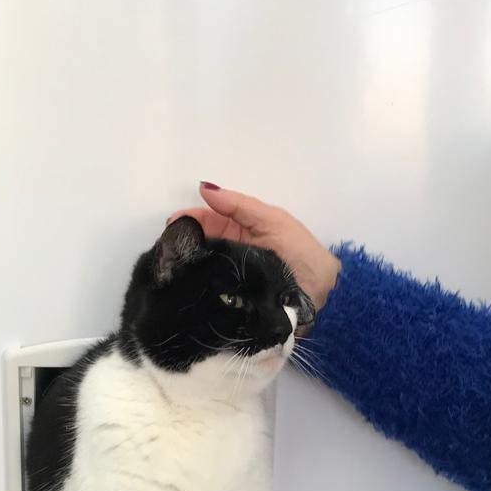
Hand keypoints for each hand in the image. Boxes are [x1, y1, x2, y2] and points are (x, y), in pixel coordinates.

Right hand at [168, 183, 340, 310]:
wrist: (322, 294)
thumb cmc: (301, 253)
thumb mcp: (272, 220)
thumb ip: (239, 205)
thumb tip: (204, 188)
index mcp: (243, 230)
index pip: (210, 221)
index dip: (192, 220)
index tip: (173, 224)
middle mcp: (235, 254)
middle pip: (203, 244)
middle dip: (185, 242)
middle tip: (168, 245)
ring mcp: (232, 278)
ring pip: (204, 268)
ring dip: (188, 264)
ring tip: (170, 263)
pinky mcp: (232, 303)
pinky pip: (211, 291)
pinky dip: (198, 286)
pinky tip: (185, 284)